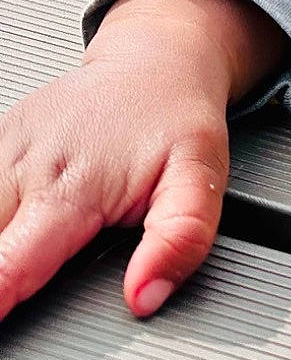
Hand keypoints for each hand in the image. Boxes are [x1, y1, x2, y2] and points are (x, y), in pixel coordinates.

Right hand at [0, 0, 283, 322]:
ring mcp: (4, 149)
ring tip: (37, 237)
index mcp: (72, 188)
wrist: (158, 62)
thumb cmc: (176, 121)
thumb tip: (144, 296)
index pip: (8, 266)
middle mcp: (27, 167)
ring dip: (1, 242)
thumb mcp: (201, 179)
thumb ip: (180, 240)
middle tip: (31, 274)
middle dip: (0, 270)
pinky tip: (24, 218)